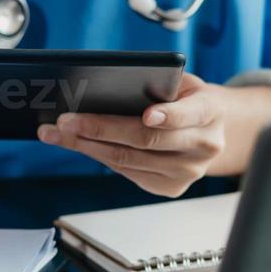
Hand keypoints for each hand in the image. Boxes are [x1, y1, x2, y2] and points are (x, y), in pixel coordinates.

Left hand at [37, 73, 227, 197]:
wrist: (211, 130)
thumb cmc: (187, 99)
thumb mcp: (181, 83)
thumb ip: (157, 84)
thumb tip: (102, 89)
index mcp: (210, 111)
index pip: (189, 114)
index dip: (169, 116)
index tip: (147, 115)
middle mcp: (203, 146)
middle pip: (147, 140)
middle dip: (101, 128)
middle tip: (67, 120)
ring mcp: (188, 172)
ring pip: (130, 160)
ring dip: (88, 146)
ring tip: (59, 132)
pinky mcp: (170, 188)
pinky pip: (127, 172)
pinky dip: (99, 156)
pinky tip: (78, 144)